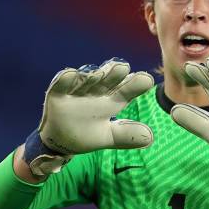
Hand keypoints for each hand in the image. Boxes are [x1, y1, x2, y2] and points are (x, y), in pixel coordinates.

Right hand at [25, 58, 153, 175]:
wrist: (61, 141)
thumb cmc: (89, 134)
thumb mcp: (109, 137)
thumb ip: (127, 136)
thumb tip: (149, 138)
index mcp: (113, 100)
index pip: (127, 90)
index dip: (136, 84)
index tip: (147, 80)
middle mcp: (98, 92)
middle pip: (108, 80)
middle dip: (115, 73)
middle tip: (123, 67)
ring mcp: (78, 91)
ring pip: (87, 79)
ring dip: (92, 74)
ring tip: (99, 71)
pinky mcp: (58, 93)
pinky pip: (62, 84)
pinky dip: (66, 79)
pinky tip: (70, 74)